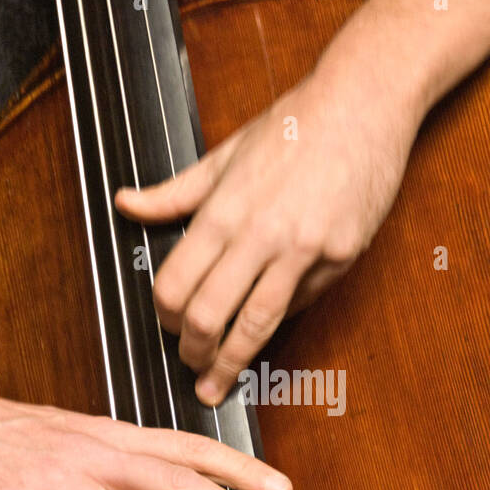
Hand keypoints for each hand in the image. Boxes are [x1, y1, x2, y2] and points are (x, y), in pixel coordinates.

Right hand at [0, 377, 291, 489]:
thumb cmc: (4, 435)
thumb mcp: (71, 433)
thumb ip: (116, 456)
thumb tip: (160, 480)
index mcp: (109, 436)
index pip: (188, 448)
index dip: (240, 467)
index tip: (281, 487)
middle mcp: (94, 454)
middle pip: (181, 484)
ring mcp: (59, 482)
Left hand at [114, 67, 421, 405]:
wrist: (362, 106)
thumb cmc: (295, 125)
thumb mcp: (226, 155)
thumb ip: (175, 193)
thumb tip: (126, 204)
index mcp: (225, 209)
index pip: (177, 283)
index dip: (165, 314)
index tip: (168, 324)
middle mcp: (261, 234)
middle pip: (211, 315)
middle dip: (194, 351)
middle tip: (189, 364)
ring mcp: (303, 251)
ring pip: (257, 325)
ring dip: (231, 362)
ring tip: (216, 383)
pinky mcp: (339, 258)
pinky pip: (301, 302)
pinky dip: (280, 319)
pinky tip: (267, 327)